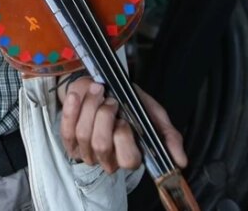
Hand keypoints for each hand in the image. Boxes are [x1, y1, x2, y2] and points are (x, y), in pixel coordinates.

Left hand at [59, 76, 186, 173]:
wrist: (102, 84)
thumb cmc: (128, 102)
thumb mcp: (152, 114)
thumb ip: (168, 136)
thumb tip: (181, 161)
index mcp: (130, 155)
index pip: (128, 159)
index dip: (124, 136)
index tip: (124, 116)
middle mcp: (107, 159)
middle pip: (101, 145)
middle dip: (103, 116)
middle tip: (109, 100)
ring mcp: (86, 152)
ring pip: (82, 135)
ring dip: (88, 107)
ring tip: (97, 92)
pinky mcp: (69, 142)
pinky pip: (66, 129)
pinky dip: (71, 109)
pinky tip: (77, 96)